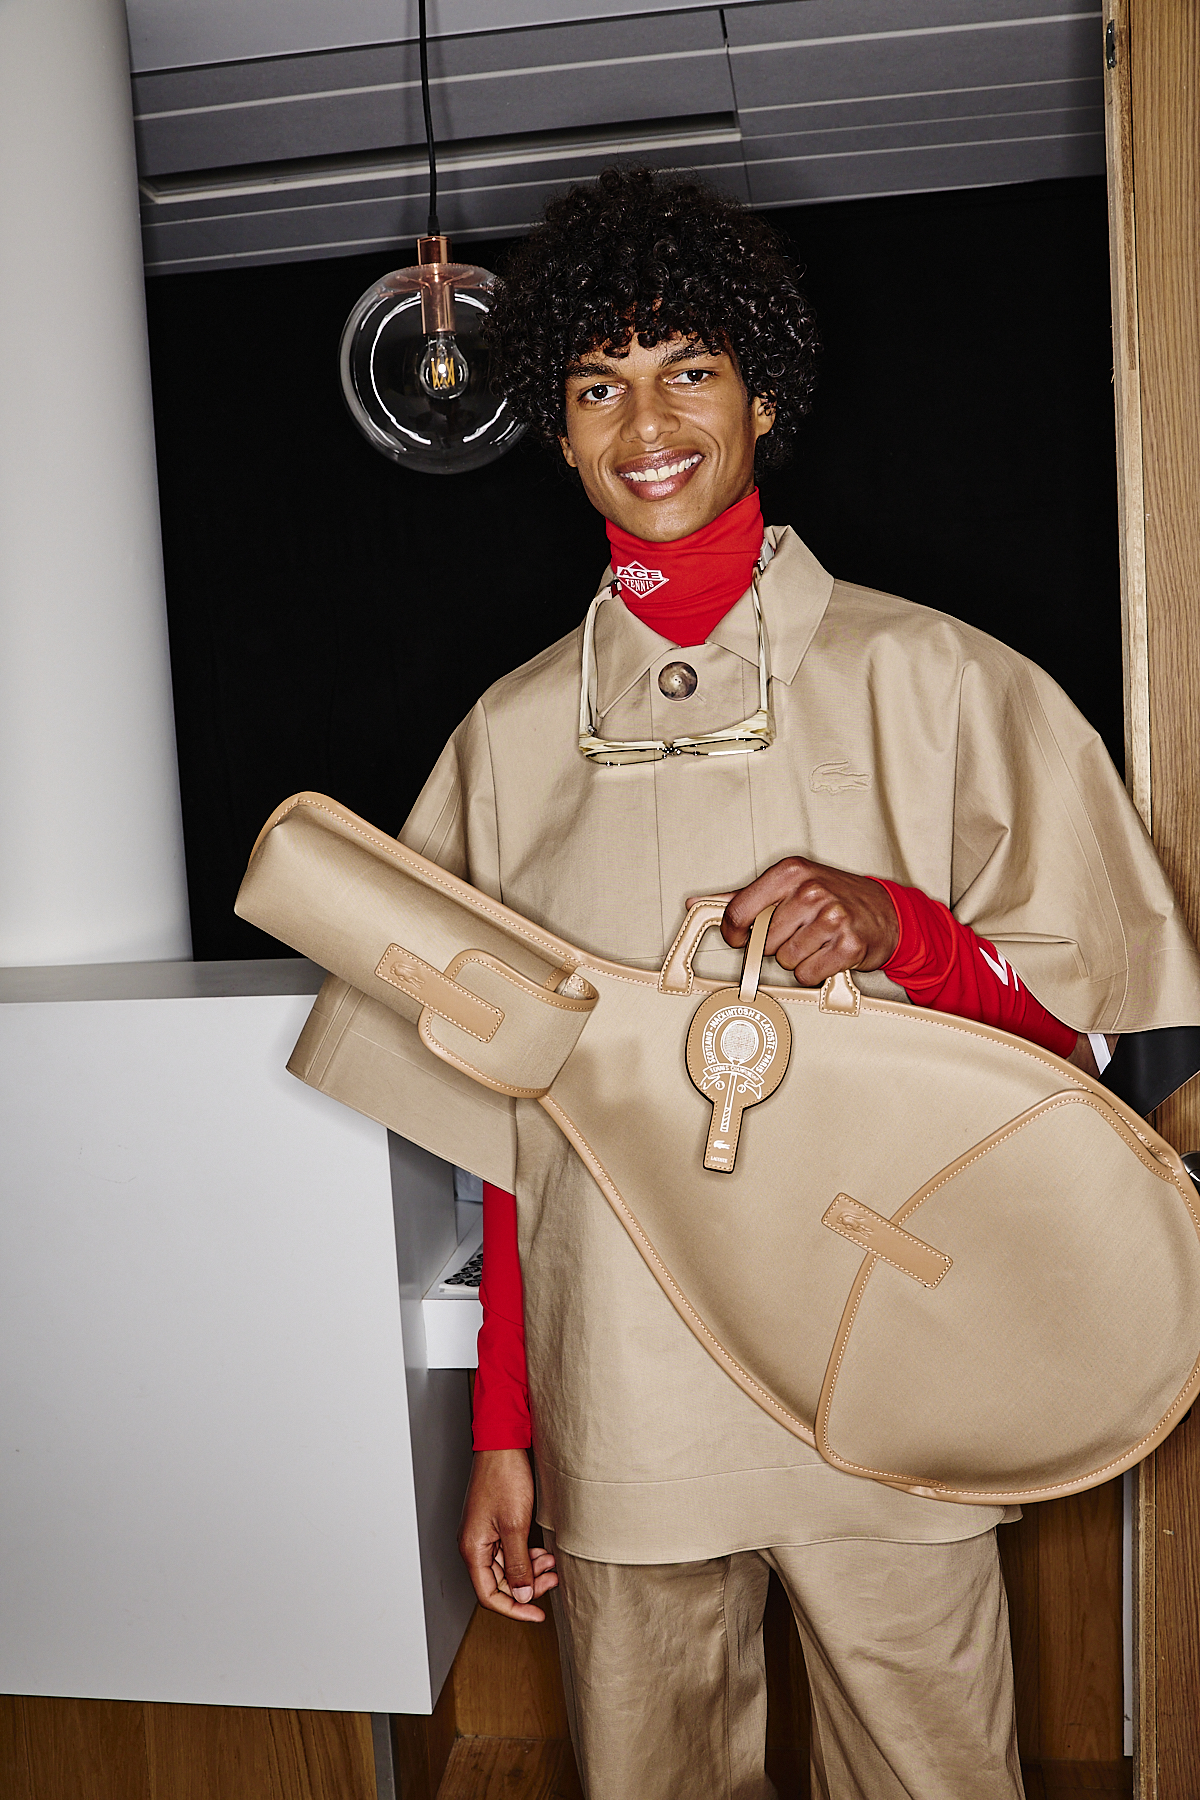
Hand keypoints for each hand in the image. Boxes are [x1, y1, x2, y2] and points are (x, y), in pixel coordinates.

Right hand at [458, 1448, 557, 1622]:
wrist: (504, 1443)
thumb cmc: (504, 1476)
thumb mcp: (515, 1525)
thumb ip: (518, 1564)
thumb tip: (521, 1595)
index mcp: (473, 1549)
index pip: (489, 1595)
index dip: (514, 1609)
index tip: (537, 1615)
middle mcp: (475, 1544)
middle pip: (500, 1583)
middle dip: (527, 1586)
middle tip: (552, 1580)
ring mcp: (484, 1534)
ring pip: (507, 1567)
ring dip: (530, 1569)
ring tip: (551, 1563)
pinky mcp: (494, 1524)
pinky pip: (509, 1550)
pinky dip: (527, 1555)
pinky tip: (542, 1551)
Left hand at [715, 856, 899, 985]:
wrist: (886, 912)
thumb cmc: (832, 898)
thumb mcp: (789, 886)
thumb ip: (742, 896)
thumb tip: (697, 903)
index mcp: (790, 872)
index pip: (739, 911)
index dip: (733, 933)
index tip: (739, 937)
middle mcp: (811, 890)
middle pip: (762, 942)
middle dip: (776, 944)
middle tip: (798, 932)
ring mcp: (832, 917)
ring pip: (785, 960)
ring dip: (797, 958)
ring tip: (817, 941)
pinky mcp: (848, 945)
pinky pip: (808, 974)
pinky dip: (815, 971)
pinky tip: (829, 953)